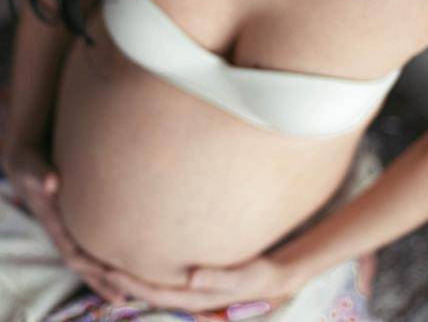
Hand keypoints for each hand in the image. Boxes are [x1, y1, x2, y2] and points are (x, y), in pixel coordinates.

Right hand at [2, 143, 125, 303]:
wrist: (27, 164)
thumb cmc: (34, 166)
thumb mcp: (35, 168)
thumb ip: (42, 174)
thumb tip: (51, 182)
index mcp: (53, 222)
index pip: (71, 250)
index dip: (90, 263)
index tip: (110, 274)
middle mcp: (61, 232)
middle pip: (81, 264)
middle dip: (100, 281)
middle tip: (123, 298)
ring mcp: (68, 231)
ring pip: (86, 261)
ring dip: (104, 279)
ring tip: (125, 298)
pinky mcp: (76, 225)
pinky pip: (89, 250)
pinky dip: (103, 264)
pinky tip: (121, 272)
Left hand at [106, 254, 295, 314]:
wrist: (276, 280)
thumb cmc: (262, 276)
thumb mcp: (248, 276)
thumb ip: (221, 278)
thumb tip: (191, 277)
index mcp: (196, 299)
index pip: (155, 293)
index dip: (132, 283)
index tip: (109, 269)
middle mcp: (188, 298)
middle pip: (147, 292)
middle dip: (123, 280)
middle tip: (96, 261)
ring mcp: (191, 290)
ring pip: (153, 286)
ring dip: (132, 276)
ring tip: (108, 258)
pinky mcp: (194, 281)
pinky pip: (165, 278)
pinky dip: (148, 270)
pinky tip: (138, 256)